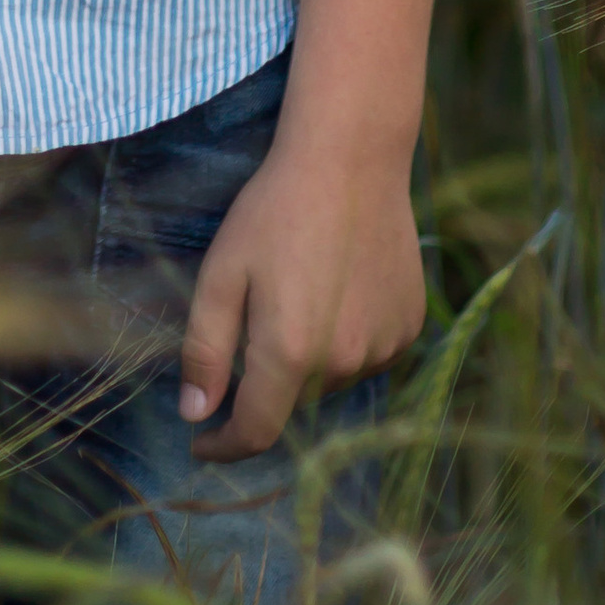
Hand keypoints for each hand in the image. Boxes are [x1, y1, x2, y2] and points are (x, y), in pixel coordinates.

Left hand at [178, 129, 427, 457]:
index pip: (256, 431)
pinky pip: (368, 355)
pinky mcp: (410, 327)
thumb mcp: (221, 272)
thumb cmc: (274, 210)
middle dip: (264, 382)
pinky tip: (336, 288)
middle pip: (293, 403)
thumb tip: (194, 415)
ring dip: (307, 360)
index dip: (224, 445)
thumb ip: (204, 349)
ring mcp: (384, 347)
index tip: (200, 442)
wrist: (351, 160)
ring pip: (331, 380)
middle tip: (251, 318)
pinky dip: (345, 340)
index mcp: (290, 351)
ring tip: (298, 290)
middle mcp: (344, 361)